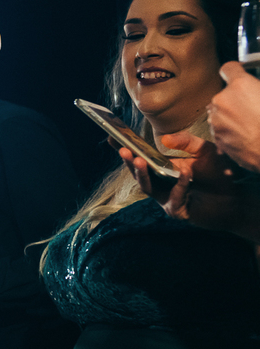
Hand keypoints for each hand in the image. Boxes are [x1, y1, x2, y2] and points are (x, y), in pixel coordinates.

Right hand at [122, 134, 259, 242]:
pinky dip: (180, 185)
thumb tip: (163, 139)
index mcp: (162, 170)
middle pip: (138, 174)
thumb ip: (186, 142)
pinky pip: (175, 198)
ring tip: (140, 160)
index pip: (140, 159)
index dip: (125, 150)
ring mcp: (167, 200)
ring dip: (143, 174)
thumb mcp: (204, 151)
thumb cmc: (219, 176)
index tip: (112, 137)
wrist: (236, 200)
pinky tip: (185, 172)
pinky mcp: (179, 211)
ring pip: (149, 188)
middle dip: (129, 162)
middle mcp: (160, 186)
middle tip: (124, 150)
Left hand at [210, 63, 259, 173]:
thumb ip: (257, 88)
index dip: (235, 71)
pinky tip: (246, 134)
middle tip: (253, 107)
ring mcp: (216, 120)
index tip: (237, 73)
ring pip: (221, 112)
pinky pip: (221, 128)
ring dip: (231, 115)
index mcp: (240, 86)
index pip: (229, 68)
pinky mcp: (216, 137)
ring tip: (251, 124)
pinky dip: (230, 130)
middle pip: (225, 94)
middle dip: (236, 99)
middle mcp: (222, 100)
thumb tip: (254, 90)